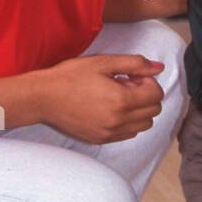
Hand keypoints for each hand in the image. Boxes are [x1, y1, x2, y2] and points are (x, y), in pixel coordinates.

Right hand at [35, 54, 165, 142]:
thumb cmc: (70, 76)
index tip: (132, 76)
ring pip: (144, 125)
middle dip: (146, 96)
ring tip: (119, 98)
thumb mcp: (103, 62)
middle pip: (153, 111)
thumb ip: (135, 64)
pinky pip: (128, 134)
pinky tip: (111, 109)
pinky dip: (128, 122)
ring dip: (139, 111)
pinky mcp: (101, 139)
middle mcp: (119, 121)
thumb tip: (159, 67)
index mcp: (121, 100)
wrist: (43, 97)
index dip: (149, 82)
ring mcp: (110, 133)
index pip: (156, 95)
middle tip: (126, 85)